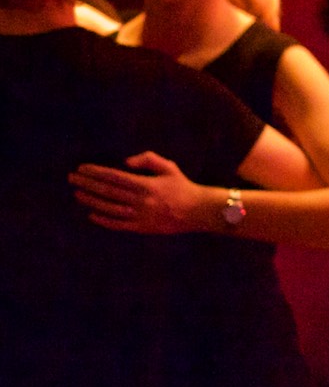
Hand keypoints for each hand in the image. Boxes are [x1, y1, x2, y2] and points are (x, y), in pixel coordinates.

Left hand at [69, 151, 210, 233]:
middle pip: (108, 191)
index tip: (82, 168)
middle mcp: (140, 200)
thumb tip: (125, 162)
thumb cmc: (182, 187)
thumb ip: (148, 159)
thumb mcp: (169, 167)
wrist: (197, 211)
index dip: (97, 172)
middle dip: (88, 184)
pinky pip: (118, 224)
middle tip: (72, 179)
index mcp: (146, 184)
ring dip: (91, 201)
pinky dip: (104, 220)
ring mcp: (140, 215)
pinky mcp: (141, 228)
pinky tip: (92, 214)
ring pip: (109, 208)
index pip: (115, 176)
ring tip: (77, 194)